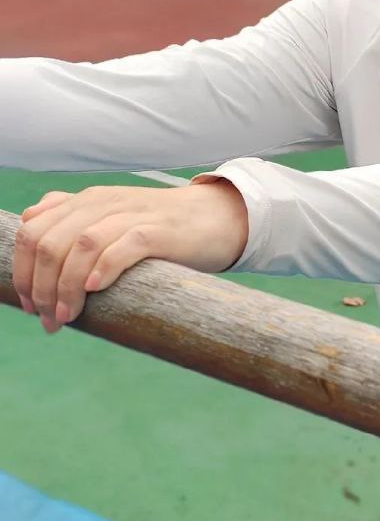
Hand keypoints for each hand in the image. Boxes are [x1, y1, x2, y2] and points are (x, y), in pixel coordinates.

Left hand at [13, 180, 248, 333]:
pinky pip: (124, 246)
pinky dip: (103, 268)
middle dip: (41, 287)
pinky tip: (95, 289)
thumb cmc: (161, 226)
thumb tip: (29, 221)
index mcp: (85, 201)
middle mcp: (103, 203)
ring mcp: (131, 215)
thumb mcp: (111, 214)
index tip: (30, 306)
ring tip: (67, 316)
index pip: (32, 232)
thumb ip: (71, 214)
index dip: (22, 272)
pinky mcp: (159, 231)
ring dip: (67, 286)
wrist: (216, 217)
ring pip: (81, 246)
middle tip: (48, 319)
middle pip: (50, 243)